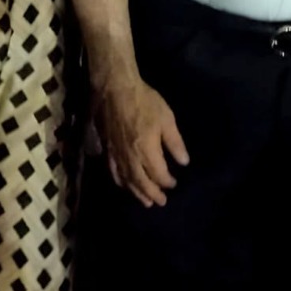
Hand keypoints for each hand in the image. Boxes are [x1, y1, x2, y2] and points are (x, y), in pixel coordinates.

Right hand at [95, 75, 188, 207]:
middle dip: (152, 194)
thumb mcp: (166, 118)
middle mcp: (130, 157)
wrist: (114, 89)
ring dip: (137, 193)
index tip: (174, 184)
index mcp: (147, 150)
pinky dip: (120, 182)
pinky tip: (124, 185)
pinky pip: (113, 172)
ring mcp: (116, 154)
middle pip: (141, 182)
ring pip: (127, 181)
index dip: (167, 182)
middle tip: (161, 202)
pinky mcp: (106, 149)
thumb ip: (175, 142)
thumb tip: (184, 162)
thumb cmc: (144, 101)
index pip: (158, 174)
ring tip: (146, 202)